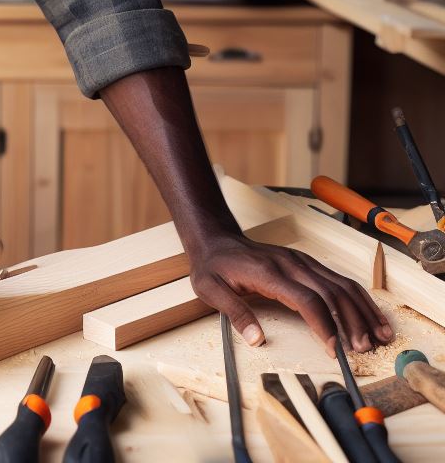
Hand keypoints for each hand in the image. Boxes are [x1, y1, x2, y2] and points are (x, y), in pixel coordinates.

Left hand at [188, 232, 393, 356]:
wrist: (215, 239)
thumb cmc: (213, 266)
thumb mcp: (211, 290)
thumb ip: (235, 313)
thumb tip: (257, 340)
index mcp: (269, 273)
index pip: (306, 300)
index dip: (324, 325)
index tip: (335, 350)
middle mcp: (290, 264)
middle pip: (331, 293)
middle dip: (352, 323)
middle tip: (364, 350)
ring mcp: (301, 261)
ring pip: (340, 284)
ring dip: (362, 310)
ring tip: (379, 336)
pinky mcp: (306, 262)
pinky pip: (338, 279)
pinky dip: (358, 297)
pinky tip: (371, 314)